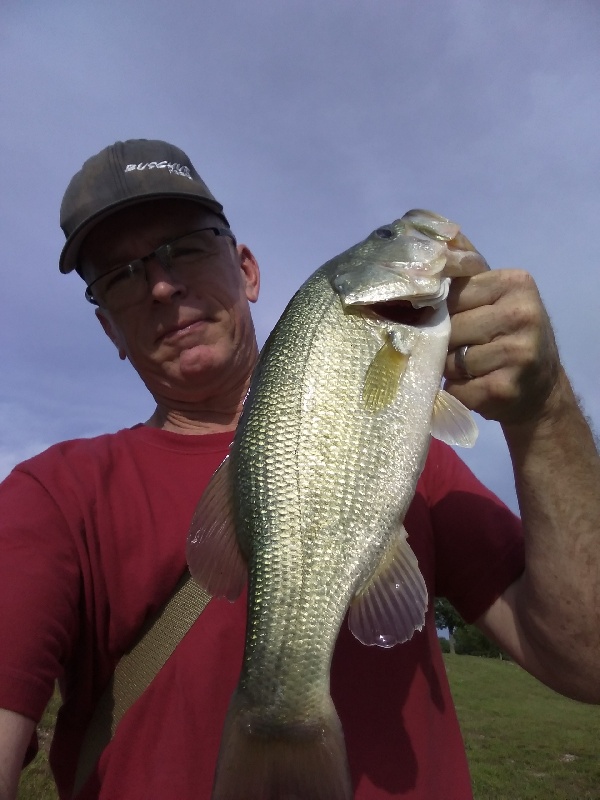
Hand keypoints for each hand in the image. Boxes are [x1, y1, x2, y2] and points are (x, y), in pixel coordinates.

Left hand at [443, 269, 561, 424]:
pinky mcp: (506, 387)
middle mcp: (522, 313)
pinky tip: (477, 385)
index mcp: (515, 283)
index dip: (443, 312)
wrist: (541, 386)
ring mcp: (518, 352)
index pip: (453, 294)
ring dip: (452, 369)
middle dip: (446, 342)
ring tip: (472, 368)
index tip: (453, 320)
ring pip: (451, 360)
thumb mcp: (496, 295)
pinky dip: (459, 390)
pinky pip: (459, 388)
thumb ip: (468, 269)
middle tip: (464, 348)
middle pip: (450, 327)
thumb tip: (441, 235)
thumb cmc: (509, 335)